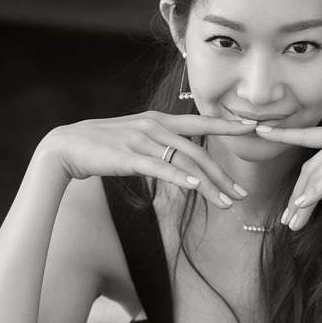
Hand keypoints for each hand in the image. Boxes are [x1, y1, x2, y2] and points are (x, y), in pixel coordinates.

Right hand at [39, 112, 256, 207]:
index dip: (228, 125)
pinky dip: (181, 176)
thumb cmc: (105, 145)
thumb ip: (161, 142)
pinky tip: (197, 186)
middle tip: (241, 193)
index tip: (253, 127)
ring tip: (227, 202)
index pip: (201, 122)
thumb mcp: (138, 138)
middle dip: (223, 174)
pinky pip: (161, 167)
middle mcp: (155, 125)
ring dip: (209, 184)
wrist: (68, 146)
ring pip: (186, 161)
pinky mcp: (130, 156)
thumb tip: (183, 157)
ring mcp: (143, 139)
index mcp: (160, 120)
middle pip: (199, 150)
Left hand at [256, 121, 321, 229]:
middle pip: (309, 167)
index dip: (282, 133)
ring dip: (301, 202)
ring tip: (292, 224)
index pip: (307, 134)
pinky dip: (313, 193)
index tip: (259, 130)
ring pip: (316, 175)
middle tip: (286, 219)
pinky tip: (302, 206)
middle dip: (295, 195)